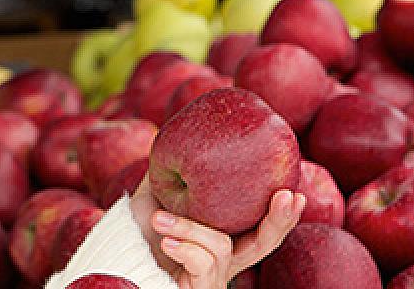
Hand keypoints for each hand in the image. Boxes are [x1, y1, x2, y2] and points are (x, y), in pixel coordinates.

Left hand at [130, 175, 304, 287]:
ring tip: (158, 219)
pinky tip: (165, 241)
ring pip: (222, 246)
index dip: (282, 215)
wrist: (117, 262)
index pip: (261, 228)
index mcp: (222, 239)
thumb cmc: (137, 235)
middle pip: (265, 244)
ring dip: (189, 228)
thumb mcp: (155, 199)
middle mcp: (224, 261)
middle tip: (286, 195)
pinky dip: (185, 246)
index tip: (296, 192)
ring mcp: (213, 278)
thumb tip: (180, 140)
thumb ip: (170, 176)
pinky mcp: (199, 288)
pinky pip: (204, 263)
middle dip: (279, 220)